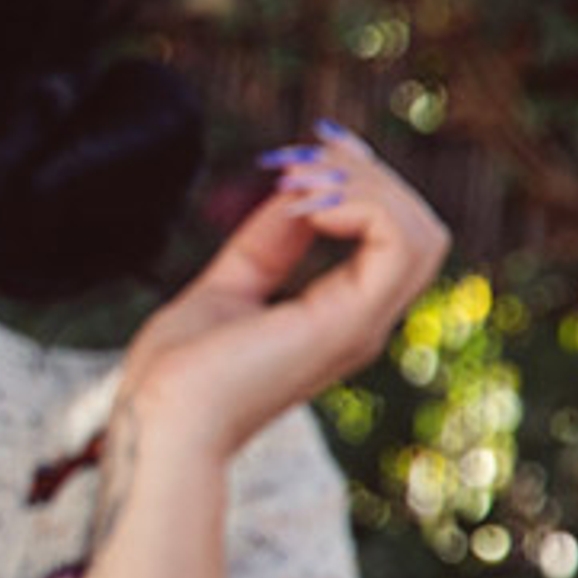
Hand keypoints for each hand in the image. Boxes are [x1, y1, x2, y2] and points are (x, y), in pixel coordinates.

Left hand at [117, 123, 449, 464]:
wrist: (155, 422)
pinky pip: (401, 244)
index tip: (298, 155)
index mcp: (338, 316)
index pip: (393, 237)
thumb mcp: (226, 288)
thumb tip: (295, 193)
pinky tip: (305, 205)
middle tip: (294, 158)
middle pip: (418, 227)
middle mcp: (362, 321)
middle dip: (363, 174)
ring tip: (298, 179)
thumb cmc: (177, 373)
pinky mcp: (348, 323)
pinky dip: (362, 205)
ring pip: (422, 232)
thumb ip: (267, 244)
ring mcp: (361, 324)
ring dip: (365, 185)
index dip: (359, 182)